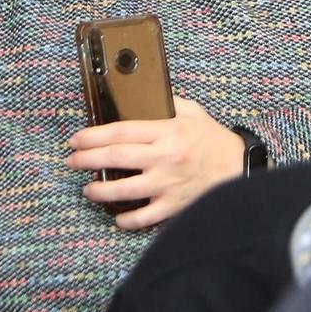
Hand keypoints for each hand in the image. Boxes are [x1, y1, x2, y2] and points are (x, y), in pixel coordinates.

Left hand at [67, 97, 244, 231]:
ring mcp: (167, 184)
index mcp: (167, 131)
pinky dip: (126, 219)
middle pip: (115, 157)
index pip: (121, 131)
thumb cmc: (214, 140)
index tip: (76, 139)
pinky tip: (116, 216)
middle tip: (71, 161)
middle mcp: (164, 158)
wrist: (239, 169)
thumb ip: (168, 102)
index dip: (93, 135)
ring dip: (99, 190)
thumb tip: (143, 93)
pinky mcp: (173, 206)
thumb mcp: (193, 112)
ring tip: (87, 189)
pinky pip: (143, 217)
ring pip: (124, 190)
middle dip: (86, 159)